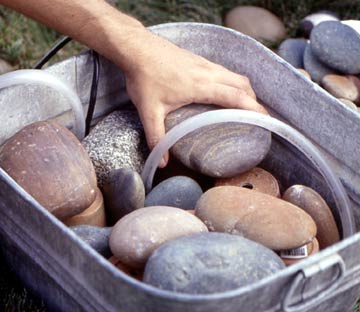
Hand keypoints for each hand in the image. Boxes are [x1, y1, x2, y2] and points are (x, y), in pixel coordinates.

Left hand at [123, 29, 266, 165]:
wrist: (136, 48)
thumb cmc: (144, 77)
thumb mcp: (148, 111)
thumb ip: (156, 137)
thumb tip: (161, 162)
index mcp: (201, 86)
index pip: (236, 96)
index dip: (253, 108)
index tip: (265, 118)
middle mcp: (208, 72)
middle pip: (242, 84)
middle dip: (254, 100)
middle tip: (258, 116)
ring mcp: (204, 64)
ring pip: (234, 75)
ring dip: (245, 90)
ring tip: (246, 106)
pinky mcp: (199, 60)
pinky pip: (224, 70)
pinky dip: (233, 82)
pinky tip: (224, 91)